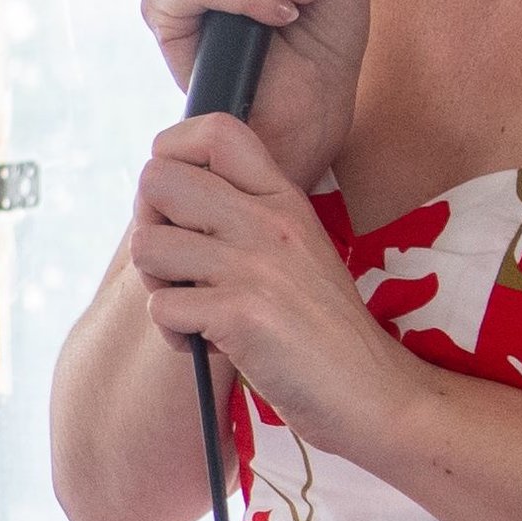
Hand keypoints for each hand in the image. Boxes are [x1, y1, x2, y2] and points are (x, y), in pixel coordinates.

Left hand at [128, 115, 420, 460]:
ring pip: (148, 244)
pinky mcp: (241, 314)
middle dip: (150, 223)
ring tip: (192, 306)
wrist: (373, 391)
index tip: (175, 201)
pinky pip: (162, 305)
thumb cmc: (323, 330)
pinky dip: (173, 333)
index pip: (215, 129)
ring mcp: (255, 265)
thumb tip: (168, 202)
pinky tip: (205, 342)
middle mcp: (268, 220)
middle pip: (157, 180)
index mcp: (283, 198)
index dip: (172, 154)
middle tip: (176, 263)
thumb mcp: (295, 253)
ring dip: (156, 282)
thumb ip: (245, 219)